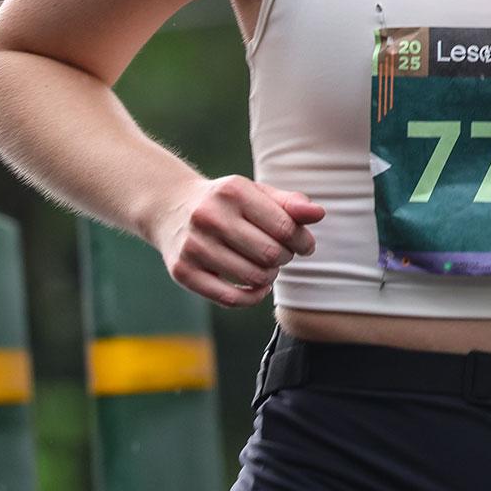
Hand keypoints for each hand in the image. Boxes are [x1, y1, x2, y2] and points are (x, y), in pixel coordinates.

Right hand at [151, 175, 325, 307]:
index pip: (284, 226)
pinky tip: (258, 287)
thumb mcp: (256, 193)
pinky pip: (230, 298)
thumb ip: (289, 203)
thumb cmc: (225, 202)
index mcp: (233, 192)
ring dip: (270, 277)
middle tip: (282, 254)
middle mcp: (210, 217)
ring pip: (253, 277)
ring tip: (267, 266)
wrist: (170, 207)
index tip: (304, 244)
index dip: (302, 240)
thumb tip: (319, 213)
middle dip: (285, 258)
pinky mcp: (183, 272)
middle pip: (270, 253)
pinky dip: (252, 297)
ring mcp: (194, 246)